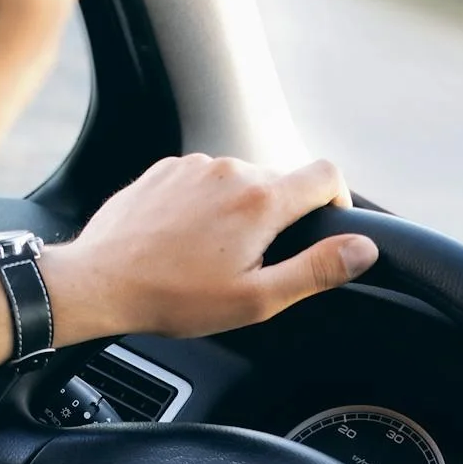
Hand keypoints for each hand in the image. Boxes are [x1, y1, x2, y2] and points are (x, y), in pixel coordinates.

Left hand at [43, 155, 378, 341]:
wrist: (99, 281)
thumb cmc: (174, 297)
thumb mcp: (256, 298)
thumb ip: (316, 270)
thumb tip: (363, 250)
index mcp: (262, 200)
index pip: (327, 175)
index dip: (337, 201)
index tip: (325, 228)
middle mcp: (231, 169)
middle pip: (280, 182)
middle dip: (278, 219)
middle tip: (252, 264)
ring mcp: (194, 165)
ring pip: (240, 182)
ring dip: (239, 212)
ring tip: (211, 256)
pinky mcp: (165, 169)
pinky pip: (203, 180)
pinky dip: (205, 206)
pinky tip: (184, 241)